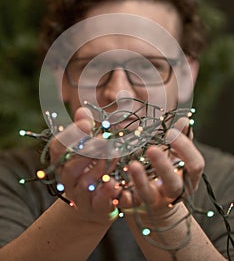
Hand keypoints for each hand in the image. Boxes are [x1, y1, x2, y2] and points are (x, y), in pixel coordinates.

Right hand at [49, 107, 120, 224]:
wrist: (93, 204)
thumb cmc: (92, 167)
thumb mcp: (88, 147)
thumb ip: (84, 129)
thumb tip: (82, 111)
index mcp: (62, 160)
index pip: (58, 147)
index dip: (71, 135)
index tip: (87, 124)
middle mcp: (67, 178)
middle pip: (71, 165)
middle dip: (90, 151)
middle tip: (106, 140)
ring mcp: (79, 195)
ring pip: (85, 183)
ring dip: (102, 167)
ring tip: (117, 155)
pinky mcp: (94, 209)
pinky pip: (97, 202)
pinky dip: (106, 193)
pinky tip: (115, 183)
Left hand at [119, 118, 204, 219]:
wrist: (157, 209)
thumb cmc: (168, 175)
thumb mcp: (177, 158)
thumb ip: (181, 140)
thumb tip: (184, 120)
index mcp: (187, 177)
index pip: (195, 165)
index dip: (186, 149)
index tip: (171, 132)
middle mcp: (173, 192)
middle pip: (173, 184)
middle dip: (163, 167)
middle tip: (152, 149)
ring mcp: (154, 202)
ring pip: (148, 195)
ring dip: (140, 180)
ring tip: (132, 164)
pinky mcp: (135, 208)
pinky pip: (127, 204)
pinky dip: (121, 195)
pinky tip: (114, 184)